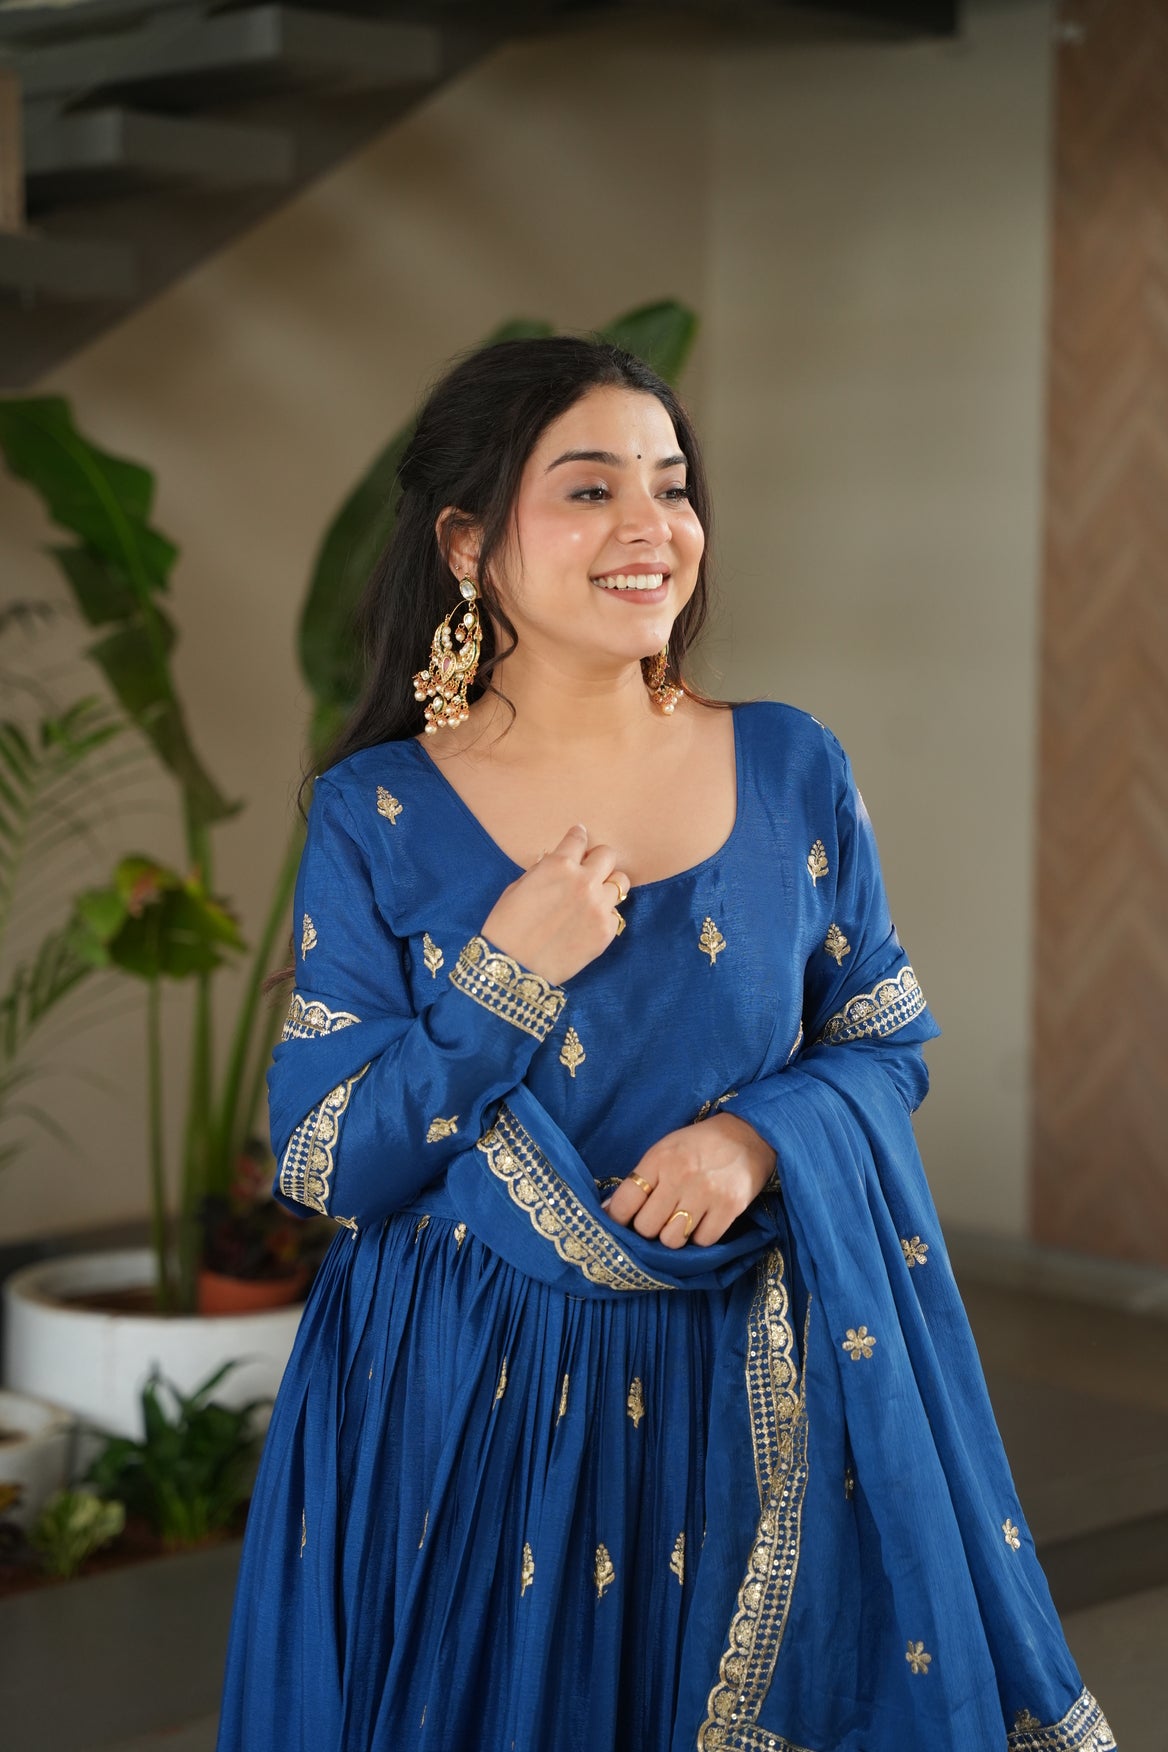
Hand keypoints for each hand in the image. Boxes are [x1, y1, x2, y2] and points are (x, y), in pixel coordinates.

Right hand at [480, 823, 630, 986]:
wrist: (514, 968)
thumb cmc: (506, 927)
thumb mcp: (518, 887)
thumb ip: (544, 870)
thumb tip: (556, 862)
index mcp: (558, 865)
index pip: (579, 838)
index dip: (577, 837)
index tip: (578, 838)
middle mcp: (584, 881)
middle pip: (608, 854)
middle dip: (597, 859)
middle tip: (587, 870)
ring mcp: (598, 906)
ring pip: (619, 883)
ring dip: (606, 886)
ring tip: (592, 898)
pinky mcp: (606, 931)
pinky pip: (615, 913)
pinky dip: (604, 914)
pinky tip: (588, 922)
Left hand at [603, 1112, 777, 1248]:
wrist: (749, 1135)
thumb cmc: (699, 1145)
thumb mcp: (664, 1151)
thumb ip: (639, 1180)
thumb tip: (608, 1211)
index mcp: (658, 1159)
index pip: (624, 1202)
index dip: (617, 1219)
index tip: (620, 1224)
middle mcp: (680, 1176)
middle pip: (646, 1227)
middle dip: (648, 1228)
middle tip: (657, 1220)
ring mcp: (706, 1193)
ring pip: (672, 1240)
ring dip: (673, 1236)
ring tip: (680, 1221)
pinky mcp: (730, 1208)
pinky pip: (702, 1241)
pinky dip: (699, 1237)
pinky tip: (702, 1221)